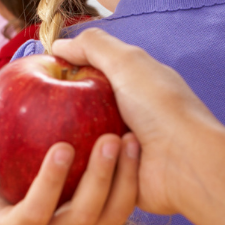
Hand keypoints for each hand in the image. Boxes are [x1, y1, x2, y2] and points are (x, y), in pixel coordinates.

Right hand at [0, 118, 138, 224]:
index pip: (35, 213)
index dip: (49, 183)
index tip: (62, 145)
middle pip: (82, 217)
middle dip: (98, 178)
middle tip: (108, 138)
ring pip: (111, 217)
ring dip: (124, 179)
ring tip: (128, 139)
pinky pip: (122, 210)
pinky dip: (131, 180)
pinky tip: (134, 145)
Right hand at [52, 28, 224, 215]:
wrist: (186, 163)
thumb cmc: (161, 108)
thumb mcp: (127, 63)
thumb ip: (93, 46)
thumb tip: (58, 45)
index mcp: (129, 86)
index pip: (86, 76)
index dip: (63, 76)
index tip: (39, 80)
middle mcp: (124, 116)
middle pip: (78, 112)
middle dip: (62, 113)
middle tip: (40, 116)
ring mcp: (120, 151)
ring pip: (79, 146)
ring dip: (80, 143)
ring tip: (77, 142)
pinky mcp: (115, 180)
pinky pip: (88, 175)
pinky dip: (87, 169)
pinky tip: (80, 166)